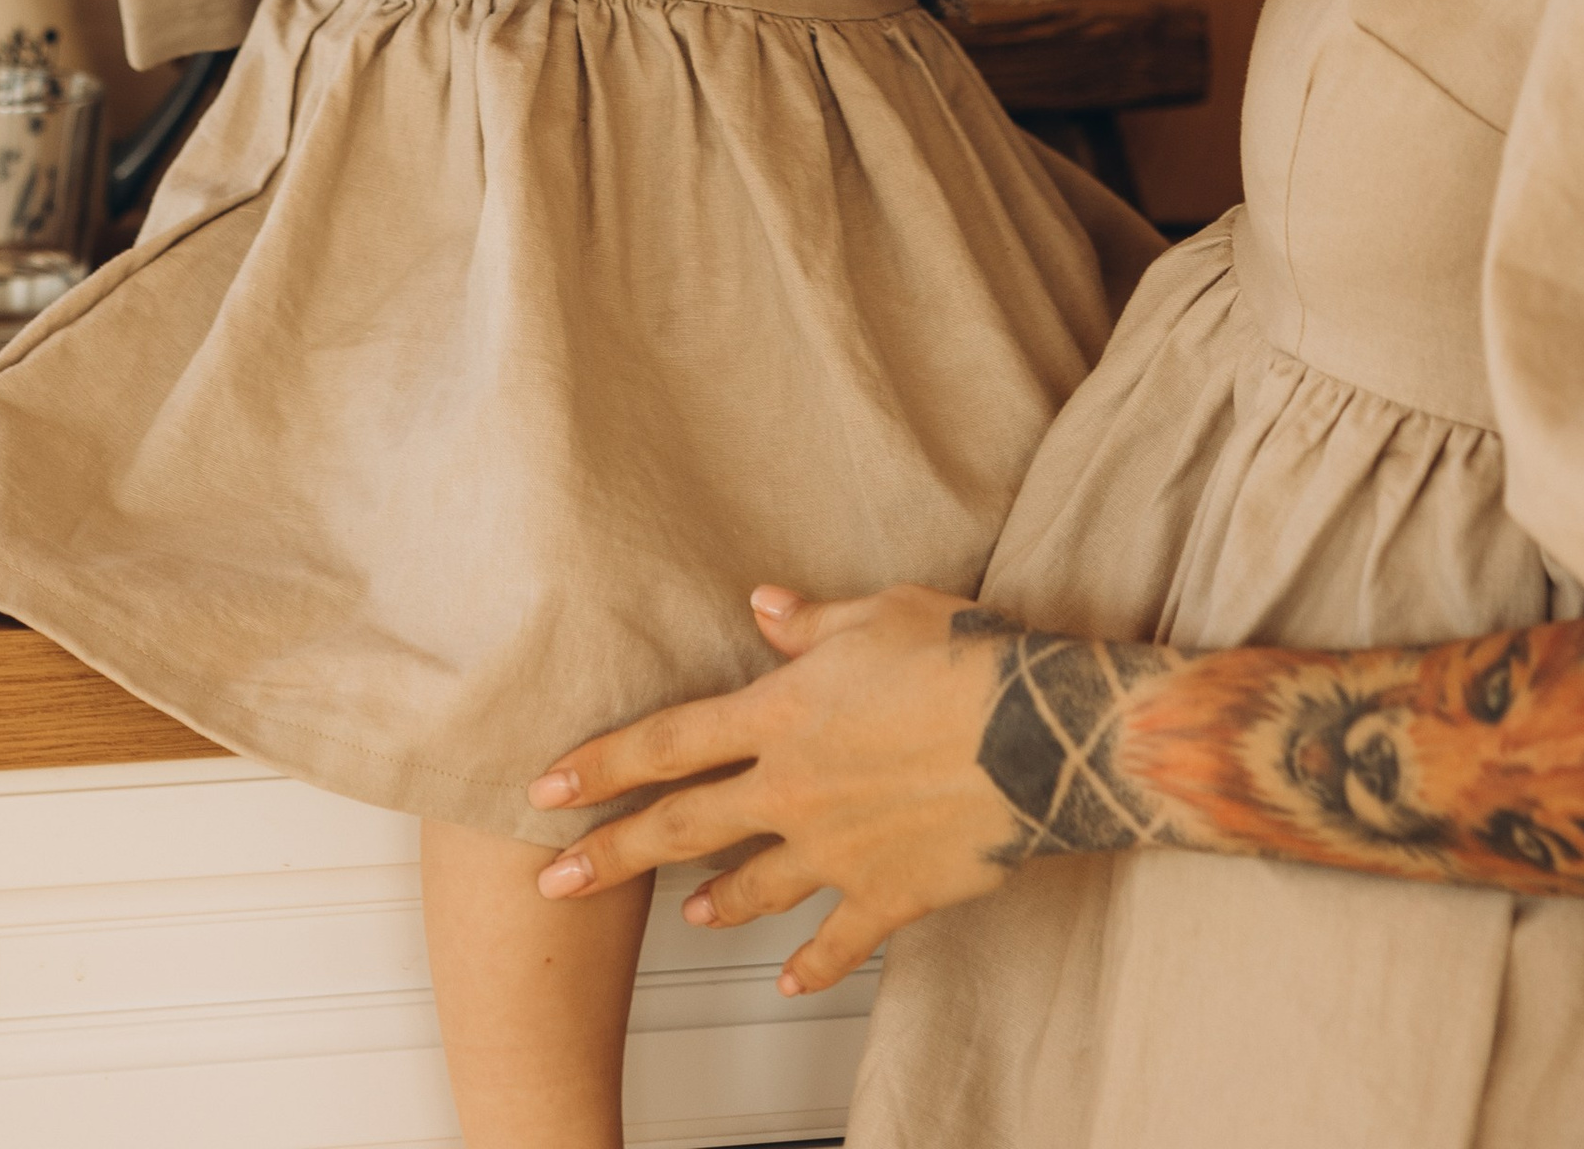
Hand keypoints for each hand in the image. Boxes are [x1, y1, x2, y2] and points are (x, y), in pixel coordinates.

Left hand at [529, 585, 1013, 995]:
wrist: (1039, 736)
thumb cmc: (964, 659)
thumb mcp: (878, 614)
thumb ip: (809, 621)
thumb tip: (761, 607)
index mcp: (780, 716)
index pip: (665, 743)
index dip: (599, 765)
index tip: (544, 788)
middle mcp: (793, 790)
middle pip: (682, 827)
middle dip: (610, 854)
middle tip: (555, 883)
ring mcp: (837, 851)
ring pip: (751, 887)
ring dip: (713, 902)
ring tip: (686, 916)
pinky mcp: (888, 896)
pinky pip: (837, 943)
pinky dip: (810, 963)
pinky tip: (788, 976)